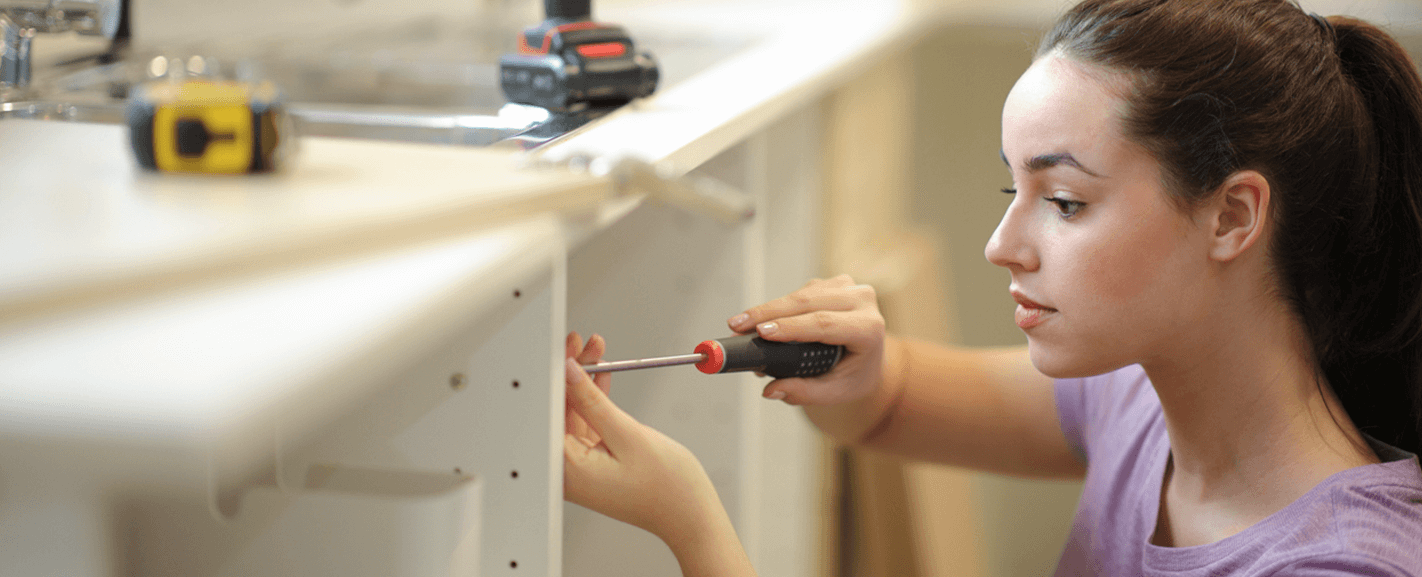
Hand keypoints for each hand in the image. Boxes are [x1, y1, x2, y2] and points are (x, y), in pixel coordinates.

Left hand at [561, 353, 726, 548]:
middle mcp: (566, 470)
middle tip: (584, 344)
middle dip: (572, 373)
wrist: (690, 514)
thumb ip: (593, 402)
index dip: (557, 374)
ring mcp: (580, 467)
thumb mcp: (627, 434)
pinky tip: (602, 376)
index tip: (567, 349)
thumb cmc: (666, 488)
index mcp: (567, 469)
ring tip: (597, 352)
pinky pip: (587, 424)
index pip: (550, 411)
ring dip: (585, 383)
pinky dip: (594, 401)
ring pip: (574, 413)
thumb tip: (570, 373)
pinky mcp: (592, 463)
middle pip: (559, 410)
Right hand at [727, 274, 885, 405]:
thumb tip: (771, 390)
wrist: (871, 360)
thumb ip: (804, 392)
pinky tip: (761, 319)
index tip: (761, 332)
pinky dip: (778, 306)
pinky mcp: (834, 283)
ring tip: (741, 325)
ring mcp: (849, 288)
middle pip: (808, 303)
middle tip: (737, 326)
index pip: (825, 324)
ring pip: (801, 294)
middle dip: (768, 313)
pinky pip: (800, 291)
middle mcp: (862, 302)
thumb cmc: (855, 375)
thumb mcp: (835, 392)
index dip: (791, 327)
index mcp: (870, 329)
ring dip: (768, 308)